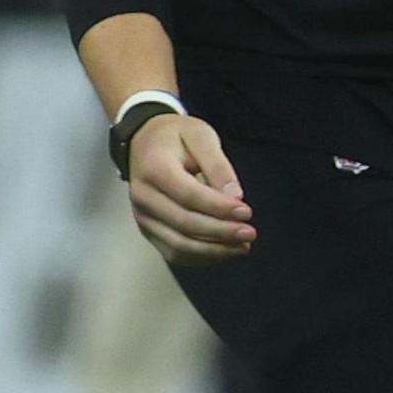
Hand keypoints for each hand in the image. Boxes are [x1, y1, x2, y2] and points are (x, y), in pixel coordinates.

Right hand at [128, 110, 253, 266]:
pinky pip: (174, 252)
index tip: (246, 212)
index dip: (219, 208)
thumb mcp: (200, 135)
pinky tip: (224, 251)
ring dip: (214, 251)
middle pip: (184, 224)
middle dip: (221, 233)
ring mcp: (143, 217)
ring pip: (179, 245)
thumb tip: (235, 197)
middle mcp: (143, 196)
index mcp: (154, 168)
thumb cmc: (176, 137)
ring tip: (242, 246)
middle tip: (250, 233)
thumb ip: (218, 164)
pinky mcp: (148, 230)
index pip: (189, 195)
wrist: (144, 141)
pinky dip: (201, 257)